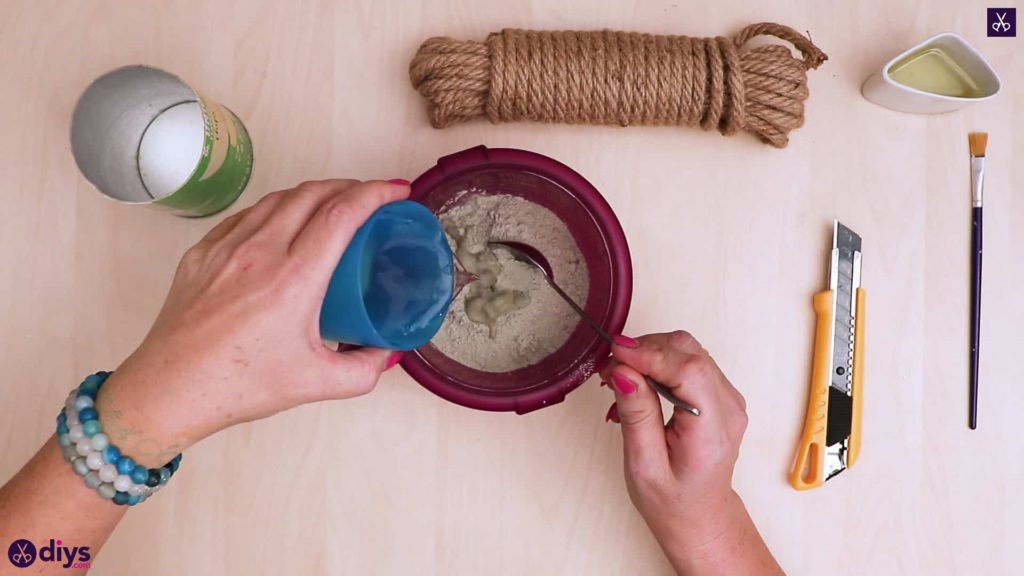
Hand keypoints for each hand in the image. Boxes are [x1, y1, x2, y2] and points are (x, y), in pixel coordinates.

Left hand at [93, 179, 409, 466]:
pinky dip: (276, 208)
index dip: (375, 192)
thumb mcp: (318, 383)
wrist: (171, 390)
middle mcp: (259, 252)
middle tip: (371, 198)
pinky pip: (247, 215)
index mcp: (293, 279)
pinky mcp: (203, 252)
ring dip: (313, 192)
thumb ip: (364, 368)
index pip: (341, 214)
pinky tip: (286, 222)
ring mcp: (226, 247)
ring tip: (333, 205)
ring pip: (278, 198)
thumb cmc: (239, 386)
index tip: (396, 190)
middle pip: (313, 193)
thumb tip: (386, 350)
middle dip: (350, 186)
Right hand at [599, 331, 781, 574]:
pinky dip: (659, 362)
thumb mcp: (644, 465)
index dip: (649, 353)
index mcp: (712, 431)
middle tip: (609, 370)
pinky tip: (639, 382)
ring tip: (620, 378)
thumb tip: (624, 371)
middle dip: (644, 350)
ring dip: (649, 354)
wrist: (700, 517)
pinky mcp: (719, 393)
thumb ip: (637, 415)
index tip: (614, 352)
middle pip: (688, 351)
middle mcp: (728, 408)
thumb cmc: (673, 501)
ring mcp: (728, 398)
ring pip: (688, 350)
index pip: (688, 370)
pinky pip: (689, 361)